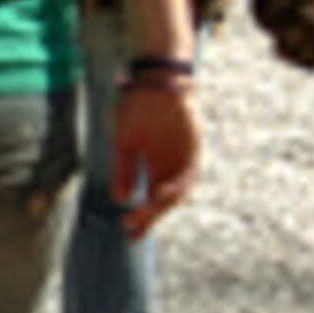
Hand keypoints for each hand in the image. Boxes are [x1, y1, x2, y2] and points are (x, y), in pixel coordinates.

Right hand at [107, 81, 199, 237]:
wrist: (156, 79)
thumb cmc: (137, 107)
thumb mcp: (124, 142)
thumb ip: (123, 170)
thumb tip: (119, 200)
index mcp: (155, 166)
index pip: (151, 200)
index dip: (142, 218)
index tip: (129, 233)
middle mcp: (172, 165)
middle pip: (165, 199)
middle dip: (151, 216)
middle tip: (135, 229)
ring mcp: (184, 156)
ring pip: (180, 190)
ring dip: (164, 204)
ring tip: (147, 212)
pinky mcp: (194, 146)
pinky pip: (190, 172)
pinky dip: (178, 185)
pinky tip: (162, 194)